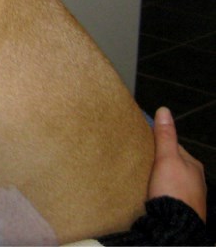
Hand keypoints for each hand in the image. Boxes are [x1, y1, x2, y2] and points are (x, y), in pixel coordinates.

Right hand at [148, 107, 206, 221]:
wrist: (175, 226)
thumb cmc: (173, 190)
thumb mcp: (166, 158)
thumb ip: (165, 136)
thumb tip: (164, 110)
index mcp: (194, 166)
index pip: (173, 147)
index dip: (156, 143)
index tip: (141, 143)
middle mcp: (195, 181)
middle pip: (171, 164)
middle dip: (157, 162)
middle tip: (138, 160)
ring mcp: (190, 196)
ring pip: (170, 180)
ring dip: (158, 179)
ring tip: (140, 177)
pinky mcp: (181, 209)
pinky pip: (168, 195)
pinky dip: (159, 192)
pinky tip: (149, 193)